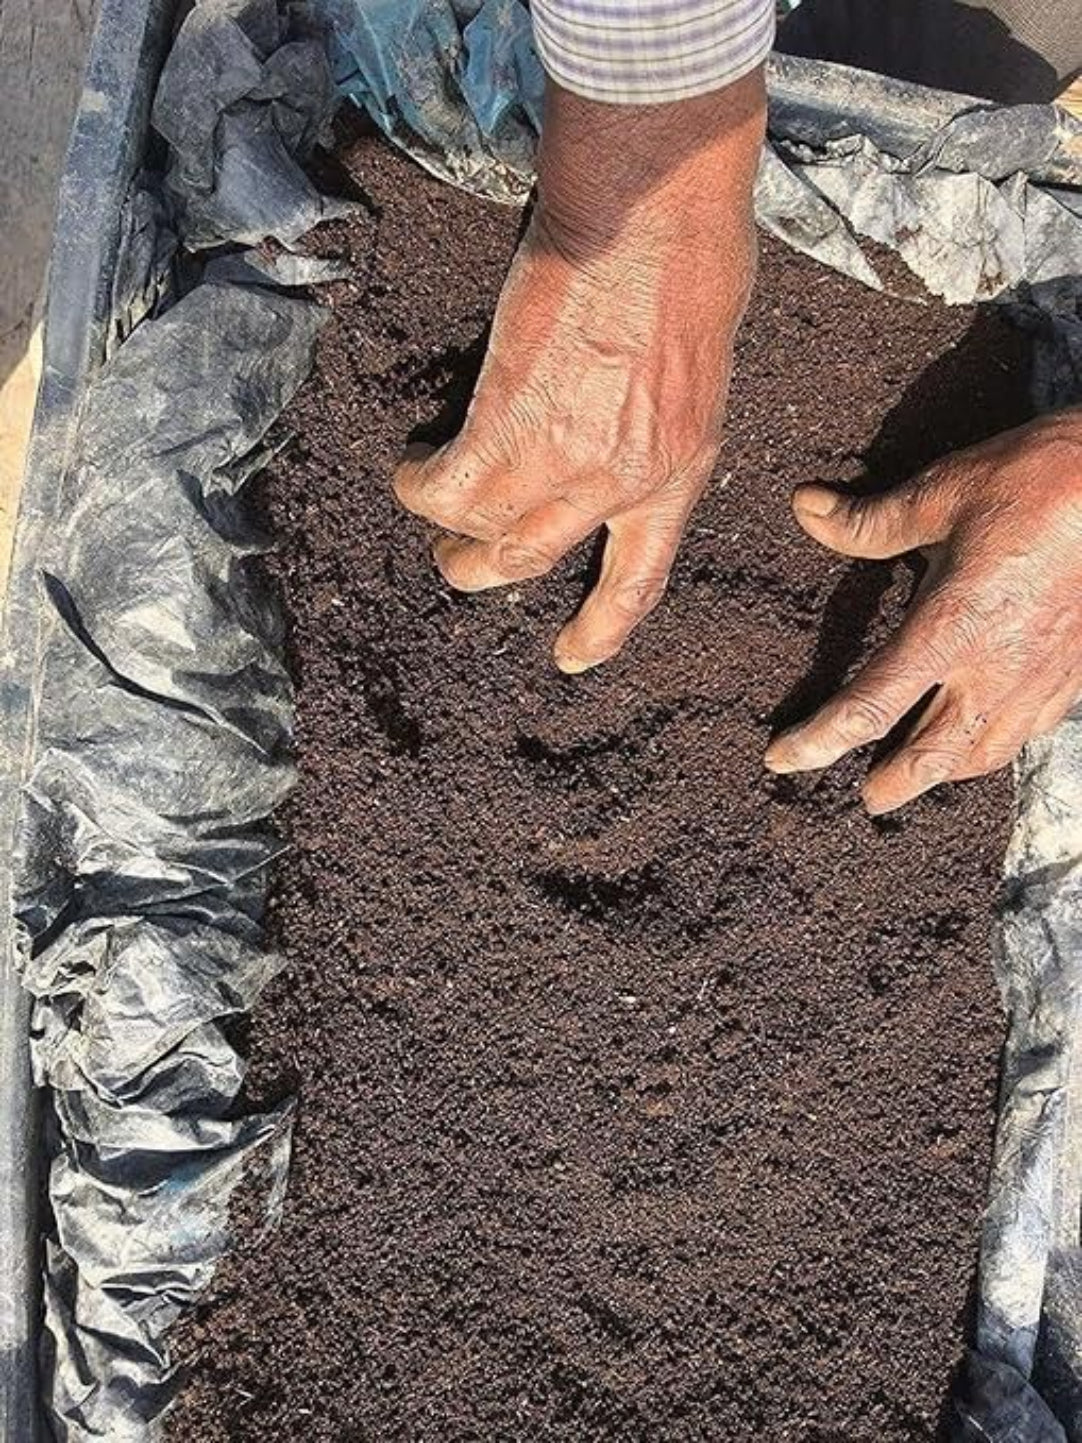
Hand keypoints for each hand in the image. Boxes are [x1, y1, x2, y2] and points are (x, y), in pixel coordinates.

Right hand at [393, 72, 765, 671]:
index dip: (601, 630)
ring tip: (430, 503)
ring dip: (447, 527)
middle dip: (485, 570)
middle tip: (460, 561)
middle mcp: (620, 485)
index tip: (572, 657)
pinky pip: (444, 488)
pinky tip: (412, 463)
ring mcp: (561, 463)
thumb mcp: (698, 374)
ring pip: (482, 533)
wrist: (653, 214)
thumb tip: (611, 443)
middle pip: (533, 562)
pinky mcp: (505, 427)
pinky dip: (420, 483)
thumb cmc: (689, 264)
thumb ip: (654, 431)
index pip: (637, 580)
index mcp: (677, 474)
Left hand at [765, 411, 1081, 813]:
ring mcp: (1042, 677)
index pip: (868, 706)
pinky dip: (997, 743)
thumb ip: (868, 521)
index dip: (818, 741)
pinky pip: (1031, 729)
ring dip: (947, 771)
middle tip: (868, 798)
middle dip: (894, 783)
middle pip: (932, 755)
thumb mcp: (939, 494)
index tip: (782, 760)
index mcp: (950, 628)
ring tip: (925, 773)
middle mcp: (995, 668)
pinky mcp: (1077, 672)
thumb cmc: (1032, 482)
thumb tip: (804, 506)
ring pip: (987, 752)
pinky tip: (988, 733)